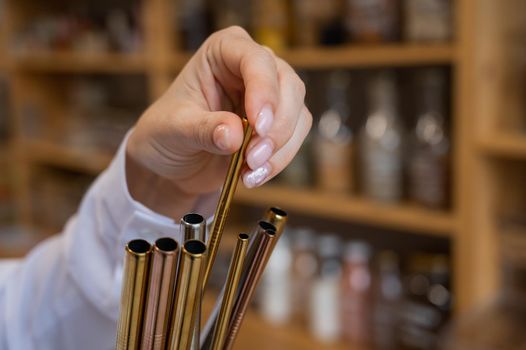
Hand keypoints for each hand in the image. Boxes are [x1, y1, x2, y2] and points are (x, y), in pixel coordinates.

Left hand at [126, 26, 311, 217]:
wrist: (172, 163)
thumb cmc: (166, 133)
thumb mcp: (174, 130)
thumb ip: (202, 129)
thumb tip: (234, 136)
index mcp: (223, 51)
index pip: (256, 60)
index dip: (263, 91)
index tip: (258, 126)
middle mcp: (252, 67)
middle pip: (288, 86)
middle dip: (276, 126)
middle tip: (253, 157)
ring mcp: (270, 95)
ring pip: (298, 113)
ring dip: (280, 147)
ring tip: (249, 171)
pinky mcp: (278, 123)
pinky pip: (294, 138)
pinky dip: (279, 160)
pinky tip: (253, 175)